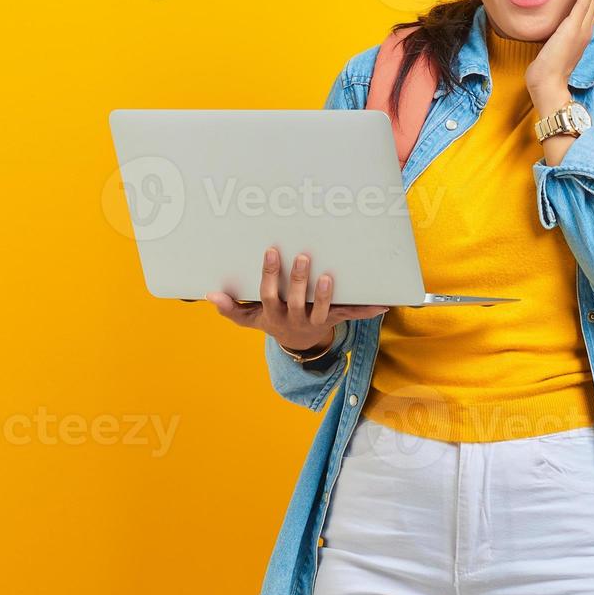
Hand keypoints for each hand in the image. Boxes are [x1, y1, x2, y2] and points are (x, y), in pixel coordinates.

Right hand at [205, 246, 389, 349]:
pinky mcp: (335, 320)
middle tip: (304, 257)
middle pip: (297, 300)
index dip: (271, 275)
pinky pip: (351, 315)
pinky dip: (368, 310)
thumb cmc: (271, 320)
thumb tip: (209, 295)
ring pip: (322, 311)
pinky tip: (384, 303)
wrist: (297, 344)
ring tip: (329, 277)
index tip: (272, 251)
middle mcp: (295, 319)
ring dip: (326, 296)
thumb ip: (230, 308)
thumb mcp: (249, 318)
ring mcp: (316, 321)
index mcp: (274, 314)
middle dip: (299, 280)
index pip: (269, 294)